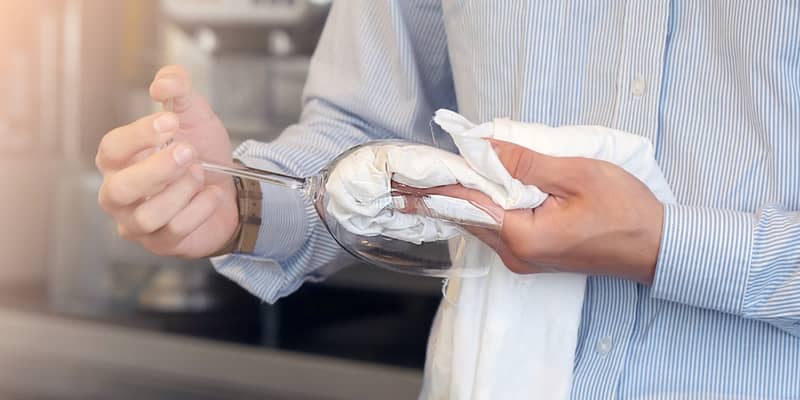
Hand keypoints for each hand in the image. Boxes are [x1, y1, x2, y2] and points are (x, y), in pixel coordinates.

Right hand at [95, 65, 238, 257]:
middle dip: (157, 170)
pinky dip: (200, 209)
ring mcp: (137, 222)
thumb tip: (163, 84)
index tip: (171, 122)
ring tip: (202, 174)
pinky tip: (213, 194)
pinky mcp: (161, 243)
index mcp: (119, 159)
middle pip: (119, 189)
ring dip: (182, 191)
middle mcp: (119, 193)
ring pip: (147, 215)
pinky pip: (175, 231)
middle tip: (190, 152)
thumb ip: (178, 90)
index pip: (112, 149)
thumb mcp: (194, 114)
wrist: (231, 188)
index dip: (139, 136)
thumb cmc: (201, 152)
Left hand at [405, 139, 664, 284]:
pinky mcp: (532, 255)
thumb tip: (486, 147)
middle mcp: (516, 254)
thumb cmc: (625, 211)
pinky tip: (472, 191)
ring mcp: (523, 259)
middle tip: (409, 175)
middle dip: (441, 193)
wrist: (656, 248)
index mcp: (523, 237)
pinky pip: (496, 228)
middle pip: (468, 218)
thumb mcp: (577, 176)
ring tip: (430, 180)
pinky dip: (481, 207)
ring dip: (460, 200)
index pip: (469, 204)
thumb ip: (527, 163)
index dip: (440, 183)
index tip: (412, 172)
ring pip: (480, 224)